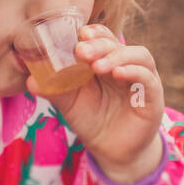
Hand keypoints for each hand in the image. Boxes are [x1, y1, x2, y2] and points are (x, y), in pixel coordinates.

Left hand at [25, 23, 164, 182]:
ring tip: (98, 66)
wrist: (111, 151)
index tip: (78, 35)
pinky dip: (134, 72)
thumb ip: (54, 89)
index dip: (93, 33)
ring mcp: (142, 80)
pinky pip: (148, 78)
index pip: (103, 38)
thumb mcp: (70, 103)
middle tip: (81, 51)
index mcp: (105, 61)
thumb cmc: (92, 121)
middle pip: (117, 44)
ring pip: (138, 56)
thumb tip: (30, 80)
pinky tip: (118, 74)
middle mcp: (125, 65)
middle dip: (99, 44)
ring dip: (118, 56)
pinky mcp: (153, 97)